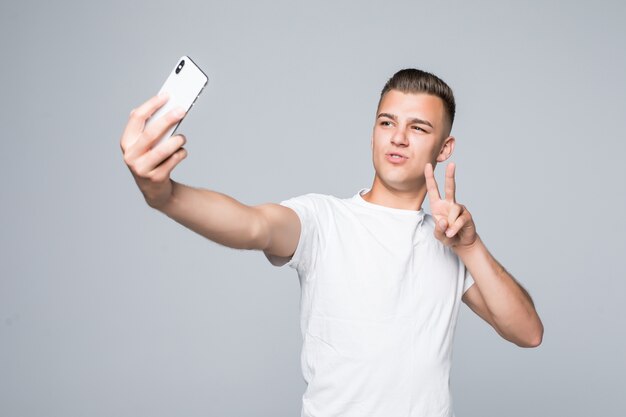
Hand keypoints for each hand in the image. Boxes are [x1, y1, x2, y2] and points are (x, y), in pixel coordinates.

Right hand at [120, 94, 186, 208]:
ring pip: (163, 149)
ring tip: (182, 138)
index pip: (136, 118)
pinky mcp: (156, 178)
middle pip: (151, 133)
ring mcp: (142, 168)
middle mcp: (131, 155)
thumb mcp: (146, 144)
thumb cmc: (152, 160)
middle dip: (168, 119)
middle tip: (181, 110)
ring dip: (177, 140)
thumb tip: (166, 104)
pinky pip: (173, 160)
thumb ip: (150, 127)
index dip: (152, 105)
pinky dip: (181, 153)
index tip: (166, 96)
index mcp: (126, 142)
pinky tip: (181, 152)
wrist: (154, 190)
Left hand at [424, 162, 476, 248]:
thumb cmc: (447, 235)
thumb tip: (444, 220)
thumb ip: (438, 229)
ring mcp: (458, 208)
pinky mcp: (466, 215)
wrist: (462, 242)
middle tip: (452, 164)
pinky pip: (459, 220)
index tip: (427, 165)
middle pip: (450, 188)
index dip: (430, 178)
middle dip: (450, 176)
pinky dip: (455, 228)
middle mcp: (448, 204)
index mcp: (437, 205)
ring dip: (450, 224)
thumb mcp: (438, 235)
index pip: (433, 189)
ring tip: (449, 233)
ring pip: (454, 210)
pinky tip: (452, 233)